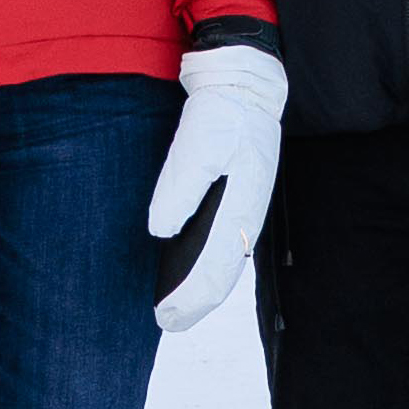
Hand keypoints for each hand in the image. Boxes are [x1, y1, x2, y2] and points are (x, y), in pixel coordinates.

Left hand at [145, 43, 289, 331]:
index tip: (166, 316)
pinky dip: (208, 266)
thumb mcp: (198, 143)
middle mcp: (247, 217)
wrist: (246, 86)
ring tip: (177, 307)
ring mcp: (246, 210)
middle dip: (196, 303)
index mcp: (241, 208)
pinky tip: (189, 270)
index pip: (216, 269)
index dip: (190, 298)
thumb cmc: (222, 114)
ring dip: (203, 288)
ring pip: (226, 263)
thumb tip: (162, 230)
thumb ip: (181, 186)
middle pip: (223, 274)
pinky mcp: (240, 199)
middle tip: (167, 322)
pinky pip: (225, 246)